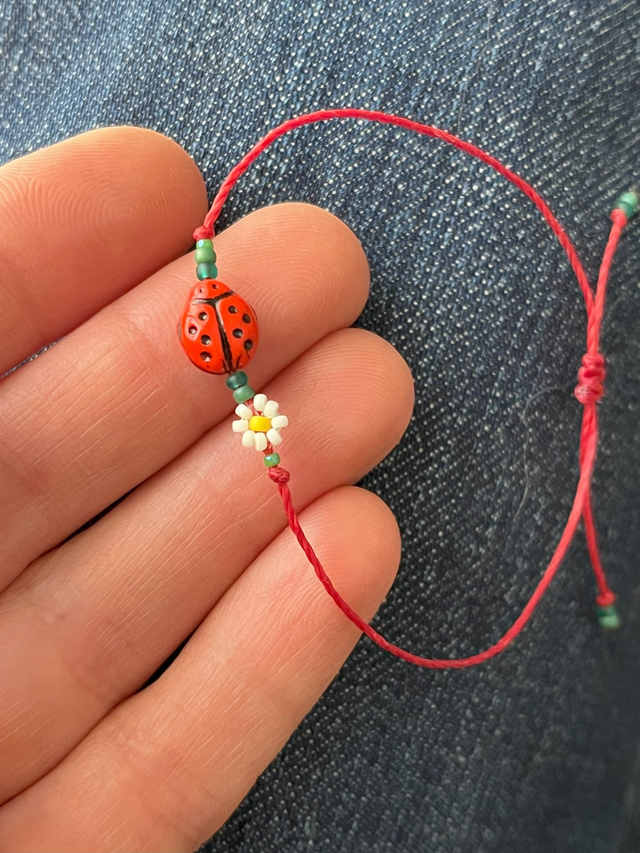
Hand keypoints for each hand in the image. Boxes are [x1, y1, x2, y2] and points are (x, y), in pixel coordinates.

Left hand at [0, 128, 412, 851]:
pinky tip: (363, 544)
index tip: (165, 178)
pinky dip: (275, 658)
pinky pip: (176, 760)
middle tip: (329, 262)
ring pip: (140, 598)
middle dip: (205, 350)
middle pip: (62, 466)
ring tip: (378, 388)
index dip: (39, 253)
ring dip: (270, 486)